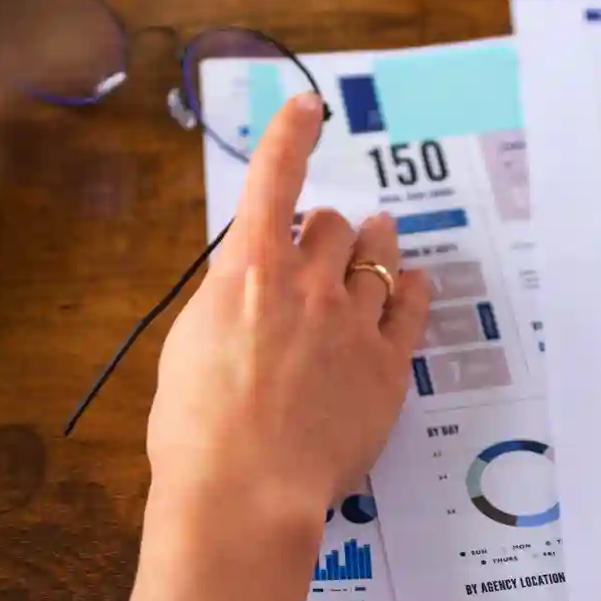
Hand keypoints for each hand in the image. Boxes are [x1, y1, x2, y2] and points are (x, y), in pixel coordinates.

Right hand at [114, 93, 431, 600]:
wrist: (244, 494)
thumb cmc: (196, 432)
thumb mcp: (187, 346)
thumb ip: (225, 301)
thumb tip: (248, 286)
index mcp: (247, 272)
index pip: (273, 178)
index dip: (292, 133)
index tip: (309, 107)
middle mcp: (308, 284)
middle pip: (329, 225)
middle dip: (321, 231)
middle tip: (317, 247)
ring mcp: (354, 323)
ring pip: (377, 257)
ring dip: (372, 247)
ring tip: (374, 244)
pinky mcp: (389, 367)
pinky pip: (412, 307)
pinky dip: (410, 290)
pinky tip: (410, 287)